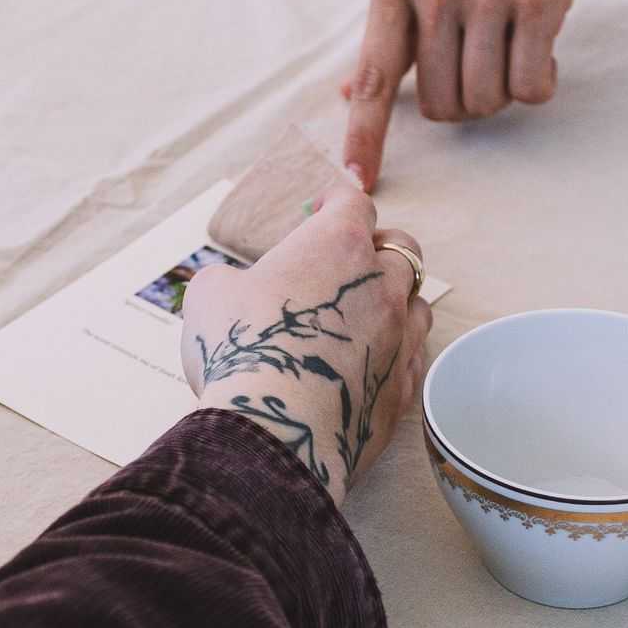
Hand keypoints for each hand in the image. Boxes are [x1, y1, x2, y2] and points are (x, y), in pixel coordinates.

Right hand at [181, 184, 433, 506]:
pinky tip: (374, 361)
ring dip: (397, 302)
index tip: (326, 204)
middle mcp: (381, 284)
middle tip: (354, 260)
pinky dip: (397, 352)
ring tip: (370, 314)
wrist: (274, 429)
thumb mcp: (209, 296)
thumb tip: (233, 288)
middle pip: (402, 248)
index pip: (353, 203)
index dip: (338, 198)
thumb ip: (230, 279)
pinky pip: (415, 358)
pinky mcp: (403, 388)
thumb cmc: (240, 352)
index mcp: (336, 245)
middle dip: (380, 248)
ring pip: (418, 304)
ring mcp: (400, 336)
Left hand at [341, 0, 617, 188]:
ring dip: (503, 92)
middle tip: (483, 63)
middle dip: (465, 102)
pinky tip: (543, 47)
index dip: (366, 136)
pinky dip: (539, 83)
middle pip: (441, 105)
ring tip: (513, 48)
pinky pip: (531, 86)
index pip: (375, 76)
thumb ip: (390, 32)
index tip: (359, 182)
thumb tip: (350, 92)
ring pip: (487, 100)